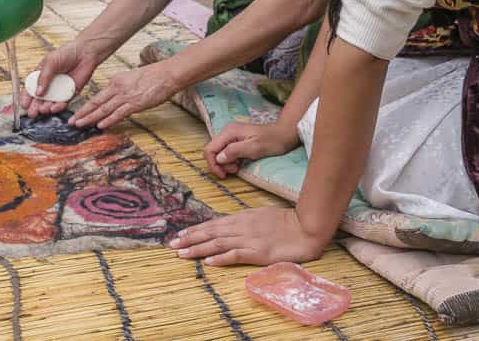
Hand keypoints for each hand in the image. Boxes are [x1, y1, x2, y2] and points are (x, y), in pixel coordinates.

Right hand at [20, 39, 100, 117]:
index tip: (24, 104)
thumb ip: (44, 77)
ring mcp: (58, 90)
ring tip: (43, 109)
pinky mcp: (69, 94)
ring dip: (46, 108)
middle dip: (34, 107)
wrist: (85, 53)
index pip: (30, 88)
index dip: (26, 97)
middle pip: (38, 99)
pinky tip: (55, 107)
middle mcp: (48, 85)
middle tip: (32, 113)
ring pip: (49, 103)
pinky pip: (63, 103)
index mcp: (40, 76)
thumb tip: (37, 92)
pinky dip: (59, 106)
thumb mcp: (51, 62)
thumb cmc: (66, 53)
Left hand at [69, 63, 178, 129]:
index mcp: (116, 81)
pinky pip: (119, 113)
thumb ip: (122, 88)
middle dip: (82, 113)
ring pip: (104, 109)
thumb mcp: (132, 78)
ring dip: (90, 118)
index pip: (98, 96)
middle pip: (96, 103)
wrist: (167, 74)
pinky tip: (100, 125)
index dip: (86, 106)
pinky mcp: (135, 103)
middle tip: (71, 121)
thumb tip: (115, 97)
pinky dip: (109, 120)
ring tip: (79, 124)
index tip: (77, 113)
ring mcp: (126, 96)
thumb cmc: (153, 76)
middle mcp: (118, 88)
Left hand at [169, 207, 326, 266]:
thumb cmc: (287, 222)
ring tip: (182, 253)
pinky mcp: (258, 252)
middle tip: (171, 245)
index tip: (181, 234)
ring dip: (198, 249)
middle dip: (190, 238)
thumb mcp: (262, 216)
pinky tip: (209, 262)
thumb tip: (230, 226)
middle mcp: (242, 227)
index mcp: (243, 218)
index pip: (214, 224)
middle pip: (211, 233)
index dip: (196, 229)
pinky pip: (236, 255)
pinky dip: (221, 258)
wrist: (306, 227)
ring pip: (218, 243)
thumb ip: (245, 221)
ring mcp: (249, 239)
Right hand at [204, 121, 299, 178]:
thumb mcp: (254, 148)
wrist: (284, 134)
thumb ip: (234, 151)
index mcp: (229, 132)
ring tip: (239, 166)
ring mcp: (231, 136)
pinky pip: (227, 153)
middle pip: (213, 152)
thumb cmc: (272, 141)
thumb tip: (219, 158)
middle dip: (220, 165)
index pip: (210, 149)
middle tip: (235, 170)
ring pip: (219, 154)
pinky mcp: (236, 141)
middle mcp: (227, 132)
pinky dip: (231, 161)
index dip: (212, 164)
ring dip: (226, 164)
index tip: (223, 175)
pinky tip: (241, 163)